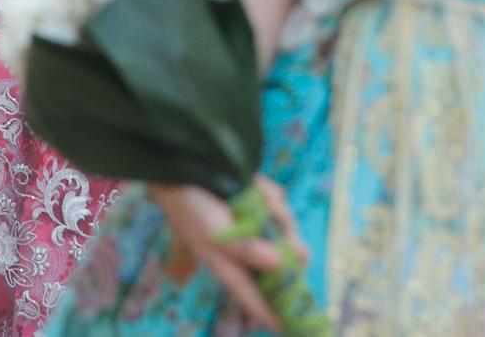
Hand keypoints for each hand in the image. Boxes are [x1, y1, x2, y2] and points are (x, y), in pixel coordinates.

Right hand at [148, 177, 306, 329]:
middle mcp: (244, 247)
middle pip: (280, 256)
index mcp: (227, 262)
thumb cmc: (191, 206)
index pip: (250, 292)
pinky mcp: (259, 201)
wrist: (186, 165)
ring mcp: (253, 223)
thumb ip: (243, 249)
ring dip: (277, 215)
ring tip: (260, 198)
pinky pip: (277, 204)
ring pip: (283, 228)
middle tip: (298, 247)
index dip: (265, 310)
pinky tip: (258, 187)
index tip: (283, 326)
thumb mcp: (214, 232)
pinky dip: (270, 196)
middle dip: (288, 244)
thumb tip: (277, 264)